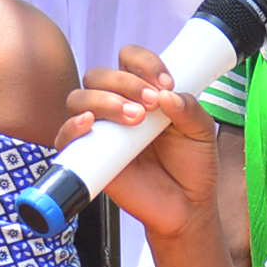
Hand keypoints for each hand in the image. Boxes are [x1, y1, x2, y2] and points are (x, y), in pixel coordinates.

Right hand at [55, 47, 216, 241]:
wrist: (187, 206)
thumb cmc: (192, 166)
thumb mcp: (201, 131)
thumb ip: (189, 109)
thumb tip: (167, 95)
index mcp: (142, 92)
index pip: (128, 59)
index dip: (144, 63)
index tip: (166, 83)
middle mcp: (116, 106)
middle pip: (99, 75)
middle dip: (125, 82)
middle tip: (151, 103)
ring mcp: (100, 131)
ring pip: (79, 98)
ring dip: (104, 100)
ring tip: (134, 119)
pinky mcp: (88, 157)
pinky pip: (64, 137)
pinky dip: (72, 126)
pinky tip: (90, 124)